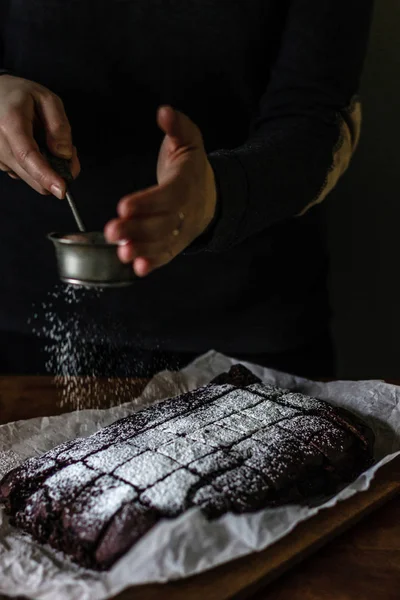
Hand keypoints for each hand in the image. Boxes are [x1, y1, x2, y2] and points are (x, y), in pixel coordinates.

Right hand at [0, 74, 79, 197]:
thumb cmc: (19, 94)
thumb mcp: (46, 99)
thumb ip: (59, 126)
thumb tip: (64, 154)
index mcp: (10, 124)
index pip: (28, 156)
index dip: (46, 176)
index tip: (62, 190)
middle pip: (32, 175)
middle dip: (57, 172)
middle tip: (69, 151)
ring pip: (31, 179)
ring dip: (48, 169)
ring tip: (48, 143)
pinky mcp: (0, 164)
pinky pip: (25, 175)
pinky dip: (37, 168)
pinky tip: (37, 148)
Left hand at [104, 106, 216, 275]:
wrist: (212, 196)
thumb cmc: (191, 168)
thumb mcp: (189, 141)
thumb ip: (178, 126)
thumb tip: (164, 112)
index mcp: (185, 185)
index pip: (166, 196)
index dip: (146, 203)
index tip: (123, 206)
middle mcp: (184, 212)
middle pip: (161, 224)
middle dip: (136, 229)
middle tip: (112, 231)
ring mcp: (180, 230)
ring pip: (162, 243)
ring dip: (142, 249)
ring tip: (122, 252)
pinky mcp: (175, 243)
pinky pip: (166, 255)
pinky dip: (152, 263)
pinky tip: (137, 268)